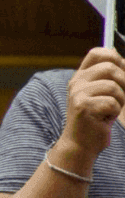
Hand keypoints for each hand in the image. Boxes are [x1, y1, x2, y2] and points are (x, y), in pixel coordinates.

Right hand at [54, 47, 124, 167]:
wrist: (81, 144)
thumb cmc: (96, 119)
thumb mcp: (102, 94)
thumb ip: (110, 78)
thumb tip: (124, 62)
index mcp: (81, 76)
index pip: (98, 53)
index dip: (115, 58)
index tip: (121, 73)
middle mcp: (76, 82)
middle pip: (110, 67)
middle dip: (124, 82)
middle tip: (121, 97)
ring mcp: (77, 93)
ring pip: (113, 86)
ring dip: (120, 100)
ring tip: (110, 110)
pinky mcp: (82, 106)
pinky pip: (112, 102)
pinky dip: (114, 112)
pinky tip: (105, 119)